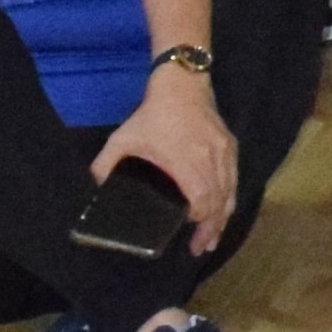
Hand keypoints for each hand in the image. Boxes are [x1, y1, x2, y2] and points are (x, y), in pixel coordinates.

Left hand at [97, 83, 242, 249]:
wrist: (182, 84)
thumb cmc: (152, 114)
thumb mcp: (122, 138)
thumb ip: (106, 165)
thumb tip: (97, 190)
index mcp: (186, 161)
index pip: (202, 199)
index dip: (199, 219)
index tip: (188, 232)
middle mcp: (211, 160)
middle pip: (220, 201)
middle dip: (212, 228)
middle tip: (201, 248)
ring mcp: (224, 153)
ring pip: (230, 192)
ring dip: (223, 216)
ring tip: (213, 237)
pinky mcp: (230, 147)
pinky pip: (234, 179)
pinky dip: (229, 198)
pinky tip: (223, 210)